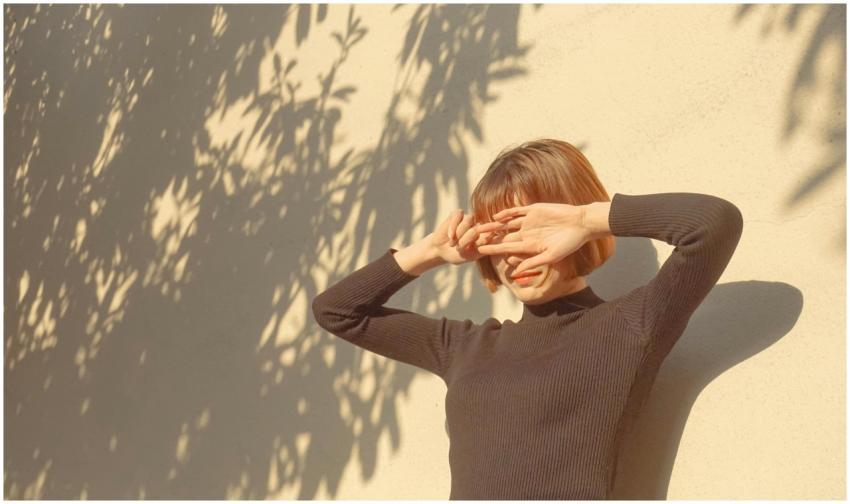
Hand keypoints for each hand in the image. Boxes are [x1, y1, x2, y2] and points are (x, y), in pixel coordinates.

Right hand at [428, 209, 495, 264]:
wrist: (440, 251)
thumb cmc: (457, 255)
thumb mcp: (469, 255)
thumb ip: (480, 246)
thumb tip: (488, 236)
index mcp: (485, 236)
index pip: (489, 235)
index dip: (481, 241)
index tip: (471, 250)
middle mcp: (478, 226)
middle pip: (477, 228)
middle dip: (466, 240)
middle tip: (458, 249)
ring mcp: (468, 219)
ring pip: (468, 220)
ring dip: (459, 233)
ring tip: (452, 244)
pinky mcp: (457, 214)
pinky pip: (458, 215)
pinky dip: (453, 226)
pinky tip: (450, 236)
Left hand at [475, 202, 589, 274]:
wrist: (581, 223)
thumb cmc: (569, 243)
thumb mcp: (550, 256)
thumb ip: (532, 263)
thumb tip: (514, 273)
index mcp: (530, 245)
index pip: (507, 247)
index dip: (493, 249)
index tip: (480, 251)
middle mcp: (527, 233)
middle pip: (503, 236)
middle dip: (489, 237)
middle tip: (473, 238)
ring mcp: (529, 221)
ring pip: (506, 223)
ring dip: (494, 225)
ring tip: (479, 226)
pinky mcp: (534, 209)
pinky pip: (517, 211)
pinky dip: (506, 213)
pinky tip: (496, 216)